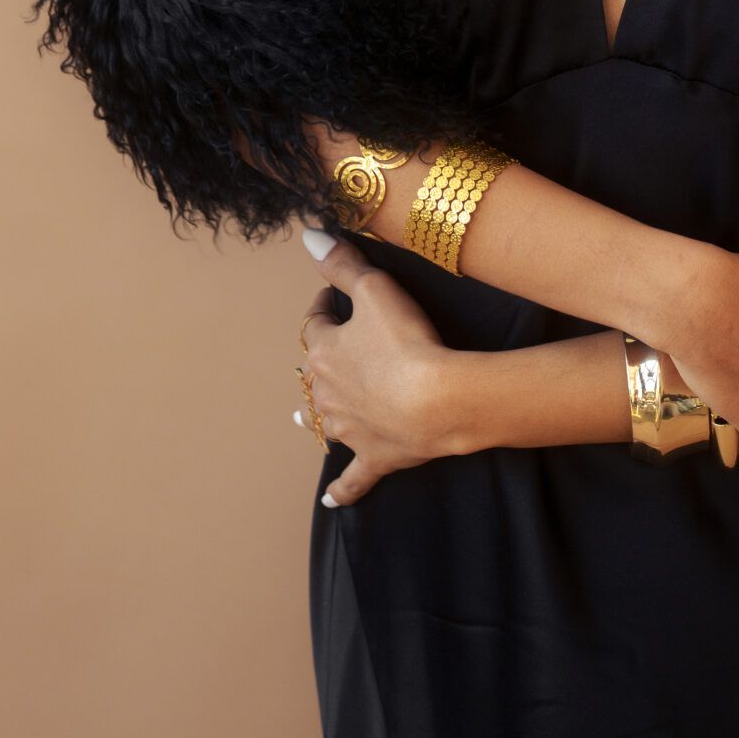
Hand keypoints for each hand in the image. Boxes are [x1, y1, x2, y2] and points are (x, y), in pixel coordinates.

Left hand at [294, 230, 454, 505]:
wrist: (434, 400)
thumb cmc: (406, 341)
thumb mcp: (377, 289)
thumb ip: (343, 263)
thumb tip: (309, 235)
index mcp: (324, 351)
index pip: (315, 323)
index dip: (325, 307)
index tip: (334, 296)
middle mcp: (326, 394)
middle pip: (315, 374)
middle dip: (320, 360)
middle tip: (332, 348)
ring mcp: (349, 430)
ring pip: (324, 424)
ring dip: (317, 418)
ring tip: (304, 417)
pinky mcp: (373, 458)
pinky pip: (352, 479)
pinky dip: (342, 490)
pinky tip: (331, 502)